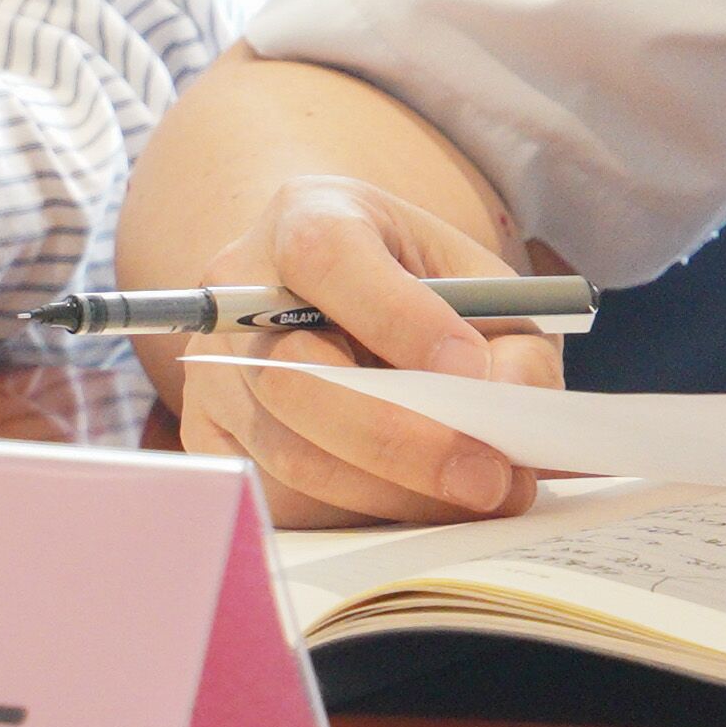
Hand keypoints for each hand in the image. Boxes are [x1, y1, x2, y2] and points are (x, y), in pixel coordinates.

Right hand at [172, 177, 564, 523]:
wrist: (337, 295)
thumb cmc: (416, 285)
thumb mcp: (477, 280)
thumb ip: (511, 336)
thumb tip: (515, 404)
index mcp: (306, 215)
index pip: (327, 257)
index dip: (396, 317)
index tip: (470, 371)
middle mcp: (239, 290)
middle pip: (296, 375)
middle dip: (402, 440)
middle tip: (490, 476)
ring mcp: (213, 368)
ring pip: (290, 452)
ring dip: (392, 491)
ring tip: (476, 495)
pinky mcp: (210, 436)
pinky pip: (280, 497)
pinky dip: (360, 511)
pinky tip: (419, 503)